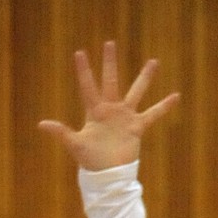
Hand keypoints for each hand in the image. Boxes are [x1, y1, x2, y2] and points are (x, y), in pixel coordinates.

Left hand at [39, 40, 178, 170]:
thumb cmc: (90, 160)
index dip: (84, 70)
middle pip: (111, 80)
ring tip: (153, 61)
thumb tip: (41, 124)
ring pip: (136, 92)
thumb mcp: (75, 145)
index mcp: (94, 111)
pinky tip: (176, 95)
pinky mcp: (137, 127)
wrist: (108, 175)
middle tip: (109, 43)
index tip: (79, 53)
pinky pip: (153, 114)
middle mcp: (110, 109)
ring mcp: (125, 116)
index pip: (88, 86)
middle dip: (110, 62)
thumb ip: (61, 132)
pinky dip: (164, 106)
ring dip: (145, 77)